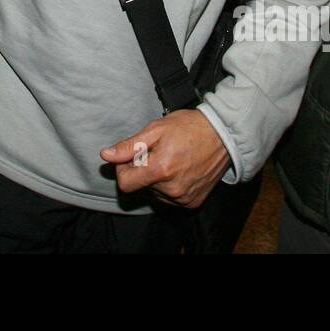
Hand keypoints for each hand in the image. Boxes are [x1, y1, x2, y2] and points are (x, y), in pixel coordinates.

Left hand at [100, 109, 230, 208]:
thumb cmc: (189, 128)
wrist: (223, 135)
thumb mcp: (156, 129)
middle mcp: (172, 190)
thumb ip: (129, 146)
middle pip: (140, 187)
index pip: (125, 184)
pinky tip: (180, 169)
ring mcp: (184, 199)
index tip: (133, 157)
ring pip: (154, 194)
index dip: (123, 169)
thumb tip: (106, 156)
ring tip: (171, 159)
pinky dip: (170, 186)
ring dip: (156, 179)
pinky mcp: (193, 202)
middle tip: (158, 152)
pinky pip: (170, 199)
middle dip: (142, 170)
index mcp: (160, 170)